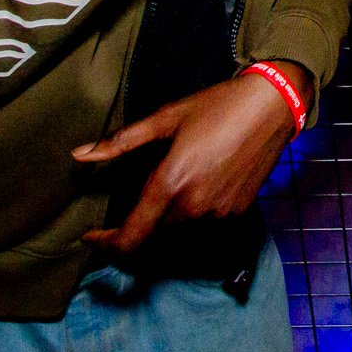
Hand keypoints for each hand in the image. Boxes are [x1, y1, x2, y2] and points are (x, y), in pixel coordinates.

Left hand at [71, 68, 302, 252]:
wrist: (271, 106)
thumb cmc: (217, 107)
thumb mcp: (166, 118)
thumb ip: (120, 142)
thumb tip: (79, 155)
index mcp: (170, 184)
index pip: (130, 237)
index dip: (106, 245)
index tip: (92, 237)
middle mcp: (193, 207)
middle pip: (152, 236)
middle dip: (136, 226)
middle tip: (130, 205)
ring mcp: (218, 213)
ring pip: (178, 231)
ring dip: (164, 221)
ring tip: (167, 190)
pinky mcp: (237, 212)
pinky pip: (204, 224)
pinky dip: (191, 214)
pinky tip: (196, 187)